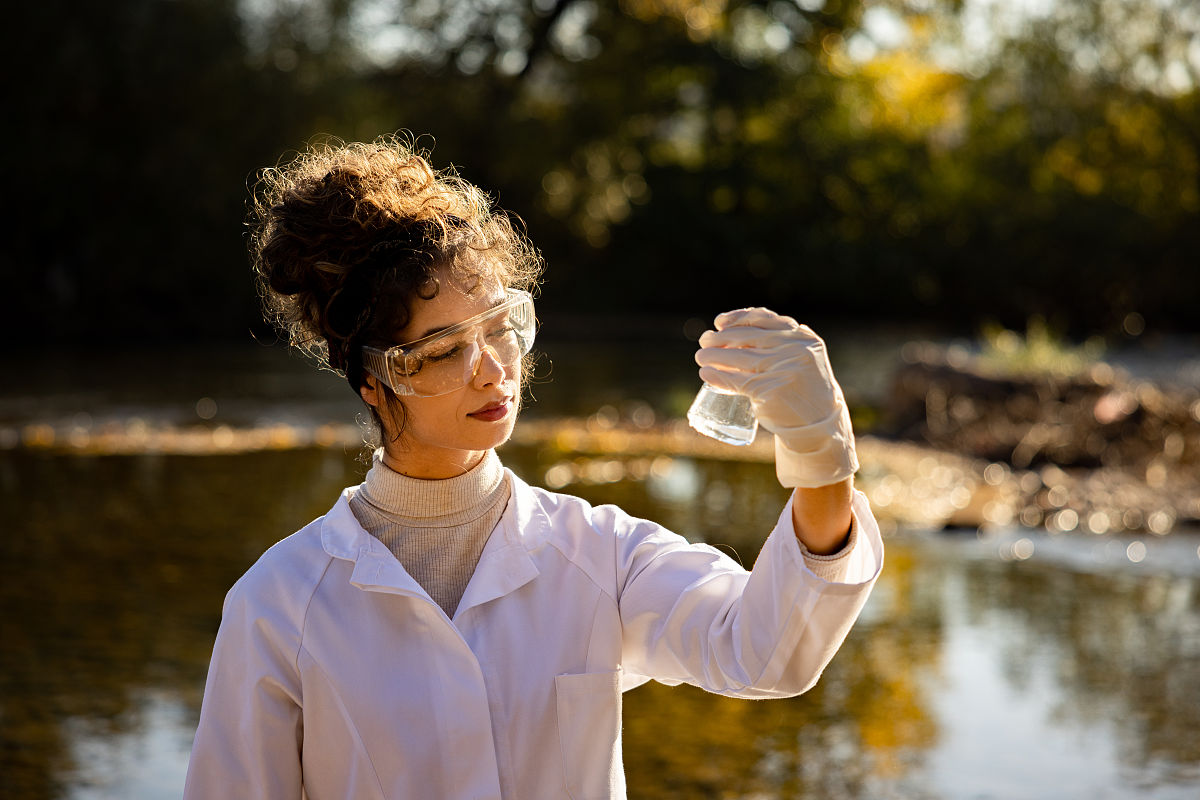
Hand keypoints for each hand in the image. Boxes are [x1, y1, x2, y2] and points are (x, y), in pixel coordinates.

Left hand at [695, 308, 857, 488]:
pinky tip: (706, 374)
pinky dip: (718, 377)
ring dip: (715, 356)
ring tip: (701, 357)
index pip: (764, 319)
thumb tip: (733, 331)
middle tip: (705, 340)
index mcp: (802, 337)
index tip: (720, 321)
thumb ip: (778, 343)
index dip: (738, 317)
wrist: (818, 423)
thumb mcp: (798, 358)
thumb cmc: (802, 389)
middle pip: (748, 338)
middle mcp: (795, 350)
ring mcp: (784, 370)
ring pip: (740, 358)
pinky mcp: (772, 391)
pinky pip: (738, 381)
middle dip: (721, 337)